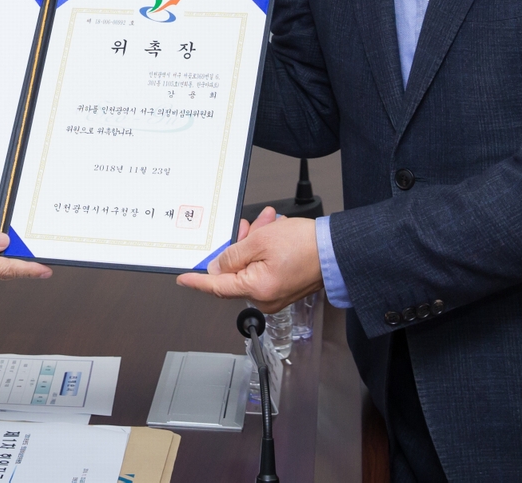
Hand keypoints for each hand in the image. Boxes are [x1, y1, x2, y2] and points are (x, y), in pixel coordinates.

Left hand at [176, 207, 323, 312]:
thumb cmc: (306, 246)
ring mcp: (275, 294)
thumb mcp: (261, 241)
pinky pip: (263, 268)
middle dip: (240, 244)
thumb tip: (216, 268)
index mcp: (256, 289)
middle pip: (236, 271)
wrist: (337, 250)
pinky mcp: (283, 287)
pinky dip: (264, 250)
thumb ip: (233, 255)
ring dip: (255, 242)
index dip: (198, 280)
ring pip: (251, 265)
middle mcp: (265, 297)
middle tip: (247, 227)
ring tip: (268, 224)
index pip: (217, 286)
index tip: (184, 277)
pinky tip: (273, 233)